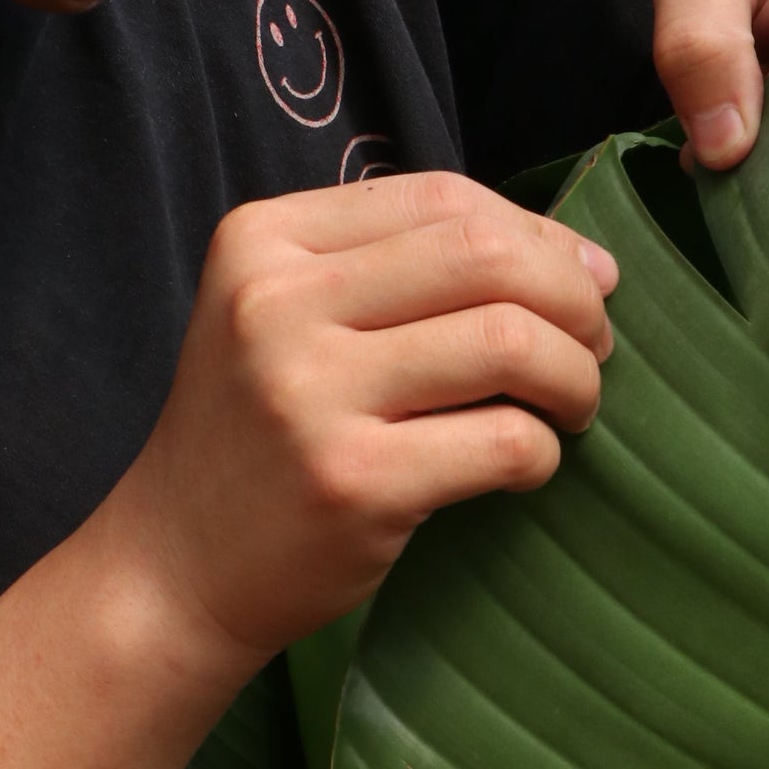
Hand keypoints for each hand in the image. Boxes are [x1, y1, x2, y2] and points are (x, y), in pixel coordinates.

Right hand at [113, 172, 618, 660]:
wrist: (174, 570)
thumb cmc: (261, 437)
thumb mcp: (287, 319)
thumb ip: (401, 271)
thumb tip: (583, 261)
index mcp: (263, 241)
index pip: (442, 198)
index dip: (538, 234)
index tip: (583, 281)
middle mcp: (276, 304)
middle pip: (486, 255)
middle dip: (574, 298)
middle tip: (593, 347)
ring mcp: (310, 395)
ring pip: (509, 340)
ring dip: (575, 375)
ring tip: (573, 406)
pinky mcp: (353, 483)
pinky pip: (505, 441)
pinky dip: (543, 451)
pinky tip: (528, 464)